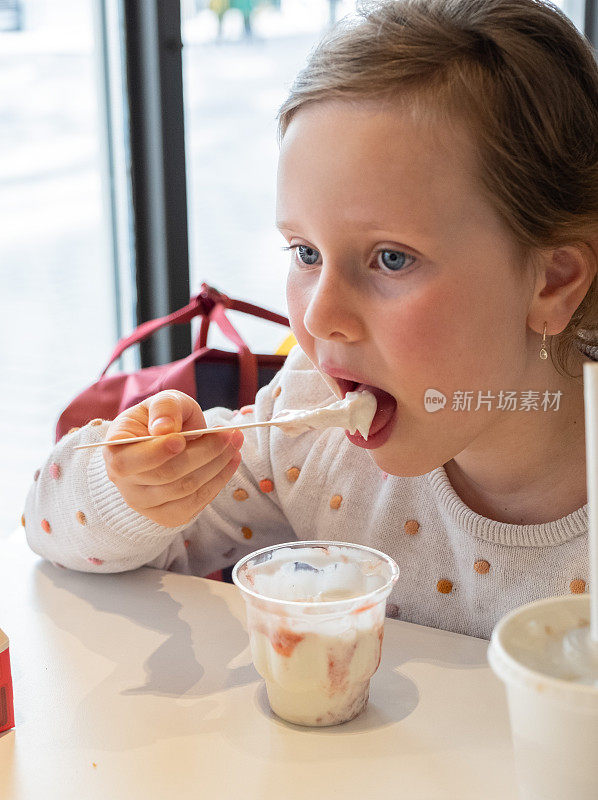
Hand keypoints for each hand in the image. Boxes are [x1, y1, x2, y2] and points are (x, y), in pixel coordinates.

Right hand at [102, 390, 242, 525]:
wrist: (165, 444)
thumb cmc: (162, 419)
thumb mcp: (164, 402)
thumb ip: (165, 408)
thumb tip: (165, 428)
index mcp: (114, 450)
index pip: (128, 461)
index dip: (156, 453)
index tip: (181, 439)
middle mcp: (123, 481)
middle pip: (166, 475)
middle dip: (204, 453)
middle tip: (230, 435)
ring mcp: (143, 502)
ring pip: (185, 490)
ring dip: (217, 466)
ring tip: (235, 444)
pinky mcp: (166, 515)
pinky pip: (195, 504)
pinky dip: (218, 481)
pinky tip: (230, 462)